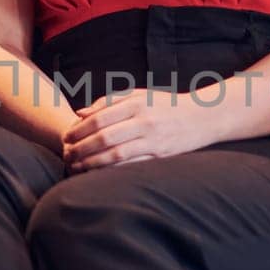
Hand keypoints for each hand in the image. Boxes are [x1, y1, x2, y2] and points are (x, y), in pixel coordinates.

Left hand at [61, 89, 209, 172]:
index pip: (99, 118)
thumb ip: (110, 101)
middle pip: (104, 137)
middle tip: (66, 155)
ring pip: (116, 154)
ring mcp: (154, 140)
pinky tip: (98, 174)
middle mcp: (145, 121)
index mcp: (137, 103)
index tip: (66, 137)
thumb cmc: (166, 105)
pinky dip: (112, 171)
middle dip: (81, 148)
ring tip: (77, 166)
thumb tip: (80, 112)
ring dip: (92, 162)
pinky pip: (131, 166)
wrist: (203, 117)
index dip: (79, 129)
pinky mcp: (161, 156)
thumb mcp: (140, 95)